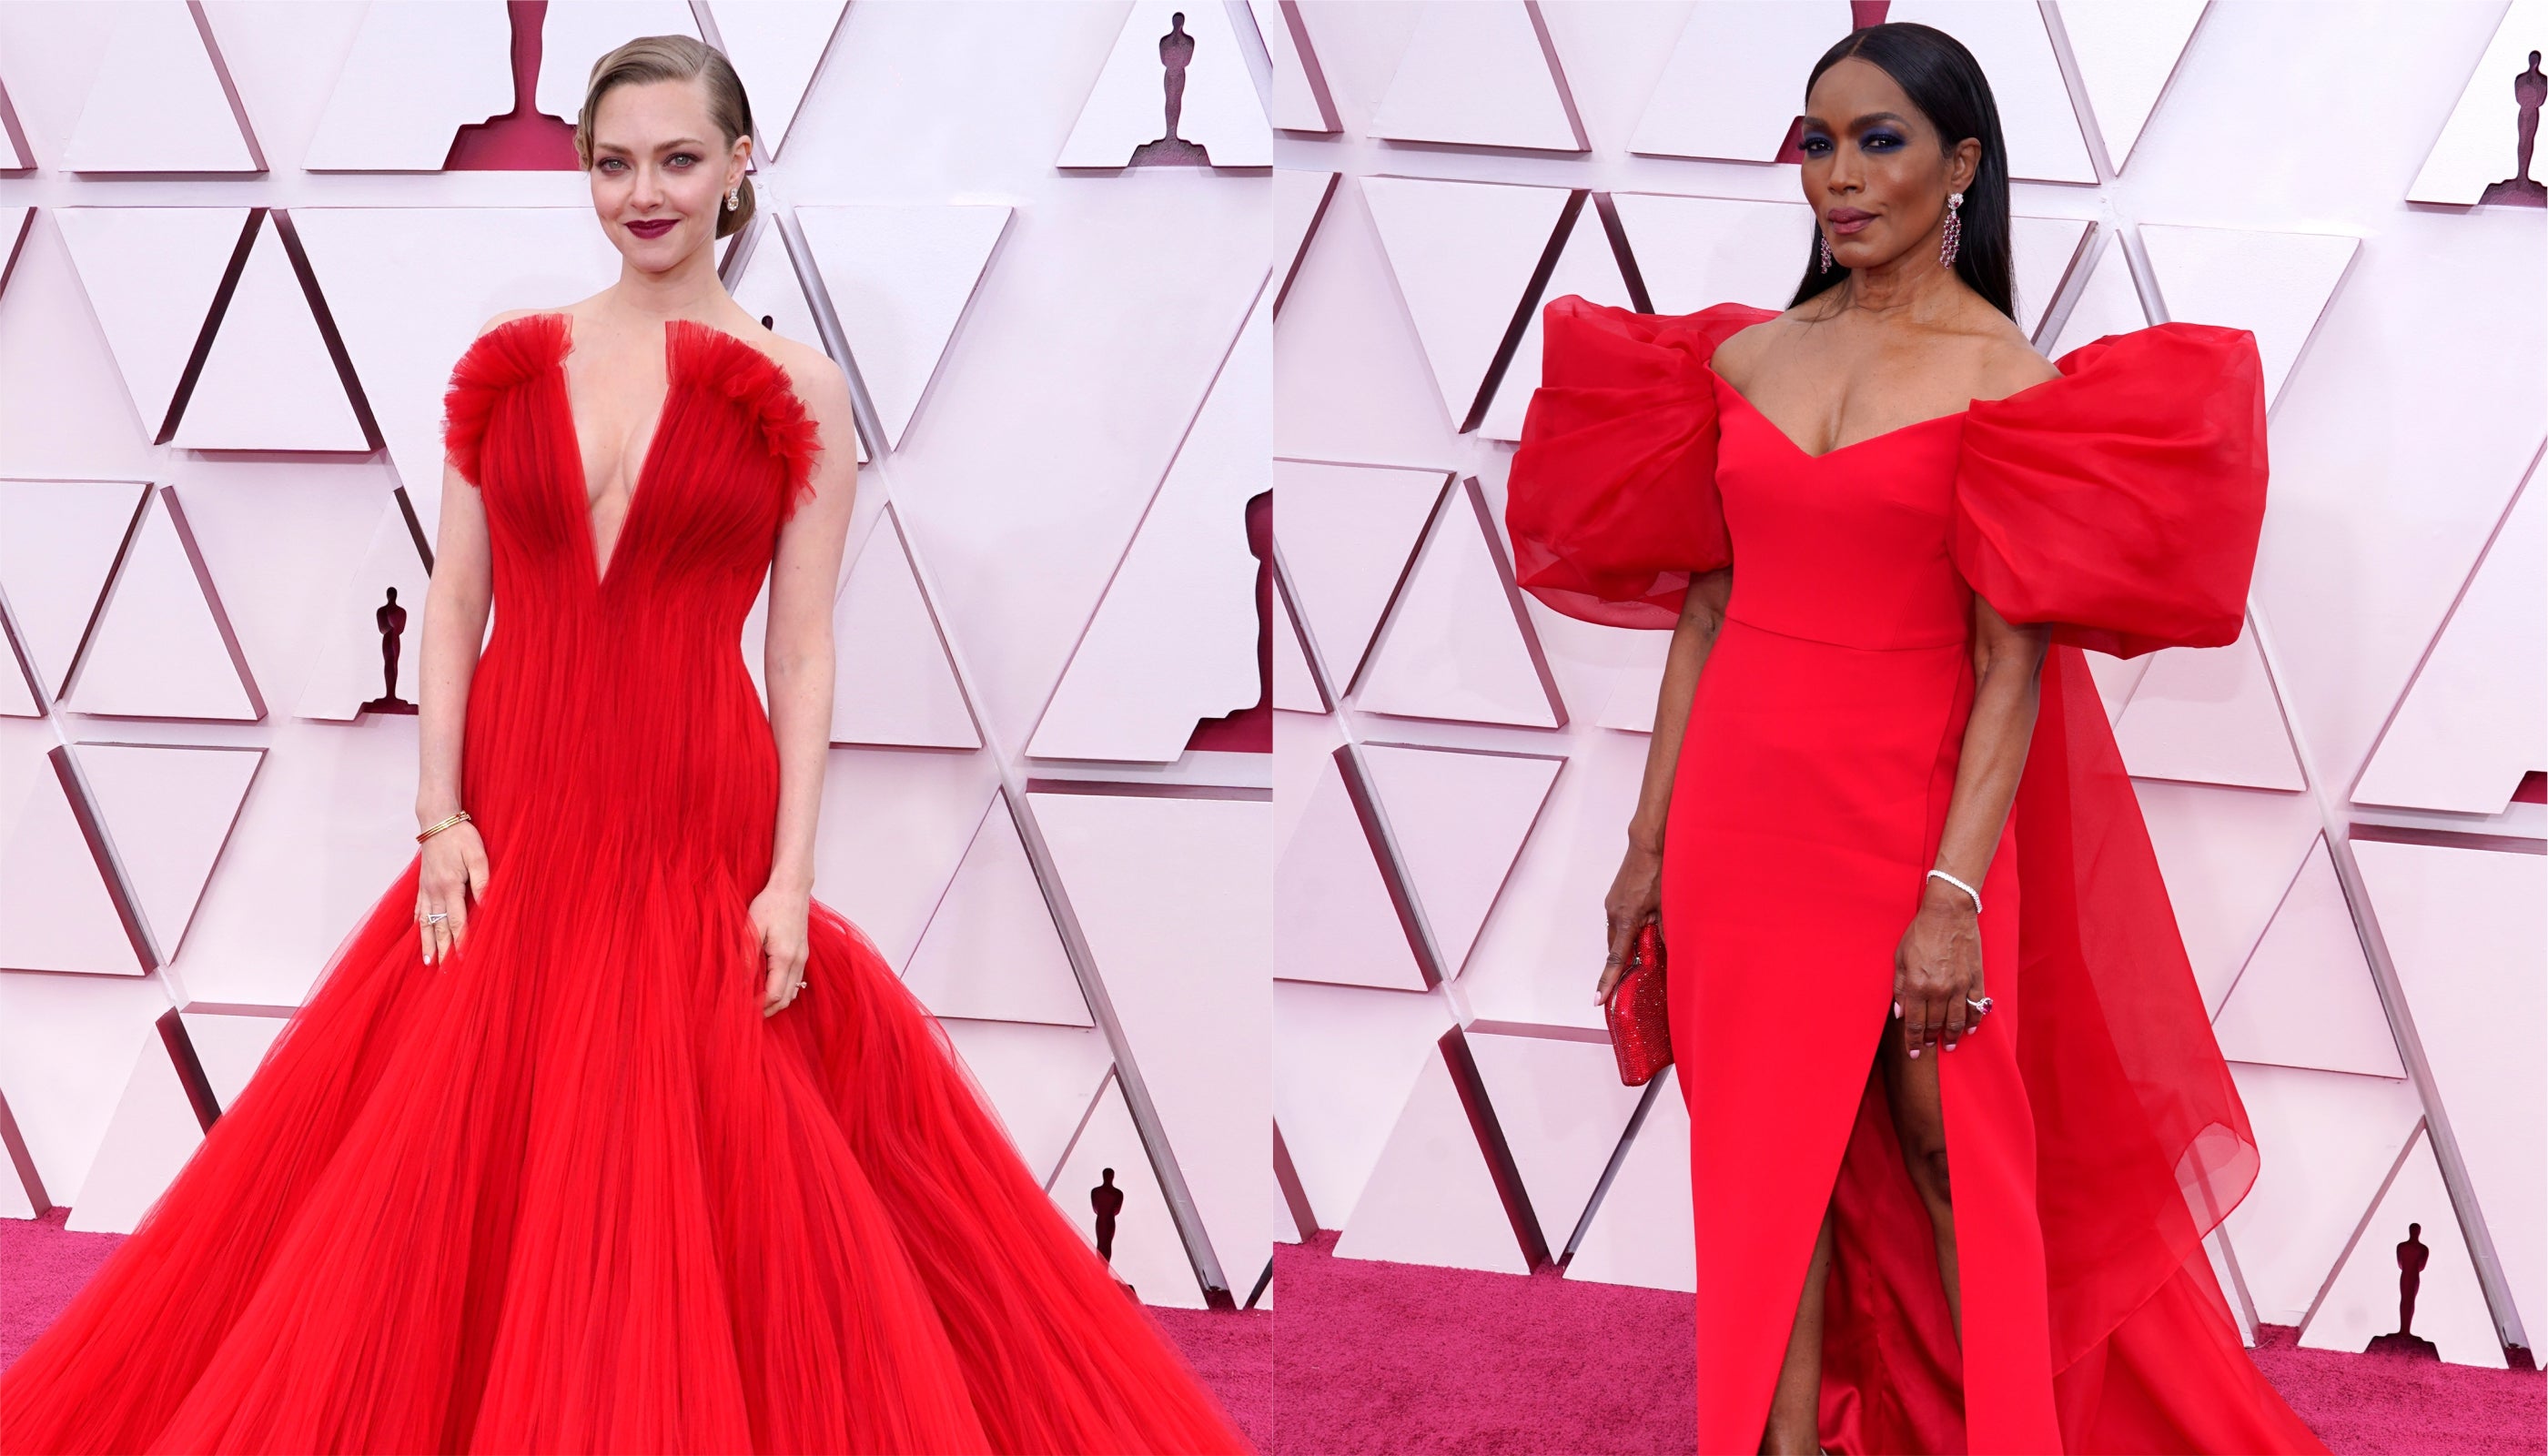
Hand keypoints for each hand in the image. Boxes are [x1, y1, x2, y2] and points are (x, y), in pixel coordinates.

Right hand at [415, 822, 489, 967]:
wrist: (437, 821)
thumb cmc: (461, 837)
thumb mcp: (478, 856)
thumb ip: (482, 881)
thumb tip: (487, 904)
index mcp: (450, 886)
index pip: (457, 920)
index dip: (460, 940)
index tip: (461, 958)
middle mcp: (435, 891)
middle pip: (440, 926)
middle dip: (442, 949)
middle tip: (443, 970)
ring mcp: (426, 889)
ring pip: (426, 921)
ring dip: (428, 942)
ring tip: (429, 960)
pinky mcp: (422, 884)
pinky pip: (419, 908)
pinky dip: (419, 923)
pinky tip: (419, 932)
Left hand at [750, 882, 810, 1016]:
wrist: (792, 888)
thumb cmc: (771, 904)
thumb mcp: (752, 929)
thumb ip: (747, 957)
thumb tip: (739, 982)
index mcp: (784, 957)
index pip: (774, 994)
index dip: (758, 1006)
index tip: (742, 1009)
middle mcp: (797, 961)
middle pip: (786, 998)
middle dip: (768, 1009)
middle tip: (748, 1014)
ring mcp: (802, 958)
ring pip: (793, 992)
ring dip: (776, 1001)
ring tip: (756, 1004)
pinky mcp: (802, 953)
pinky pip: (795, 981)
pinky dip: (783, 990)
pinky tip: (768, 987)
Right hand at [1597, 840, 1663, 1003]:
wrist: (1649, 843)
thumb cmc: (1659, 871)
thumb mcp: (1668, 905)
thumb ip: (1667, 931)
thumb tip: (1670, 952)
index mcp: (1626, 919)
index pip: (1616, 958)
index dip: (1608, 981)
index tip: (1598, 999)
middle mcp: (1614, 912)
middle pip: (1616, 947)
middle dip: (1622, 963)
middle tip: (1633, 977)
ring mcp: (1613, 903)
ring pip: (1618, 933)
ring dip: (1629, 943)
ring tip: (1646, 945)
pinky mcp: (1616, 897)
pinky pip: (1619, 920)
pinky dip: (1629, 929)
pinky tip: (1645, 924)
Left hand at [1892, 877, 1986, 1056]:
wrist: (1949, 913)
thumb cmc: (1920, 933)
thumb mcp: (1901, 958)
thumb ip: (1900, 987)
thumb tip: (1900, 1013)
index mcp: (1918, 985)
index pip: (1914, 1023)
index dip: (1913, 1041)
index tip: (1913, 1053)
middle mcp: (1940, 990)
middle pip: (1935, 1024)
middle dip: (1930, 1039)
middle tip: (1928, 1047)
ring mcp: (1960, 985)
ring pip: (1957, 1020)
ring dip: (1953, 1036)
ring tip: (1950, 1044)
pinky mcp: (1976, 978)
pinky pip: (1976, 1006)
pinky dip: (1974, 1020)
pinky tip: (1970, 1029)